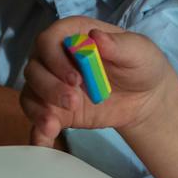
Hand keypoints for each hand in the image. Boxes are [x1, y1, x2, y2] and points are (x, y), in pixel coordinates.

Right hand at [20, 19, 177, 145]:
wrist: (146, 97)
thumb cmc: (142, 65)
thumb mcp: (139, 52)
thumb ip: (119, 45)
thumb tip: (96, 35)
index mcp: (74, 35)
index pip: (49, 40)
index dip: (55, 58)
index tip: (75, 78)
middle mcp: (56, 57)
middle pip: (35, 68)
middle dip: (49, 87)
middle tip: (72, 102)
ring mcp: (53, 84)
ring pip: (30, 93)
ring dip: (39, 109)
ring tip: (53, 125)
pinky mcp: (55, 109)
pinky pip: (37, 119)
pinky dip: (37, 131)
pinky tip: (44, 142)